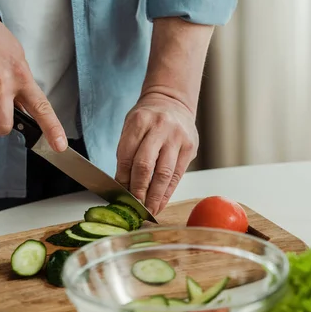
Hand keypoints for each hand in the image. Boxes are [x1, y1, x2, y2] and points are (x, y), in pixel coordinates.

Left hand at [115, 93, 197, 214]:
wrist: (172, 101)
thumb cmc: (147, 118)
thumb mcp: (131, 126)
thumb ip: (127, 152)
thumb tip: (123, 185)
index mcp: (140, 121)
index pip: (127, 156)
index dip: (123, 178)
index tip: (120, 195)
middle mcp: (160, 128)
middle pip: (145, 166)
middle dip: (138, 190)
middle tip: (134, 207)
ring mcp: (177, 138)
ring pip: (164, 173)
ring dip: (155, 196)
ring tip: (148, 211)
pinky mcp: (190, 147)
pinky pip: (177, 175)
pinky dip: (168, 192)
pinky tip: (161, 203)